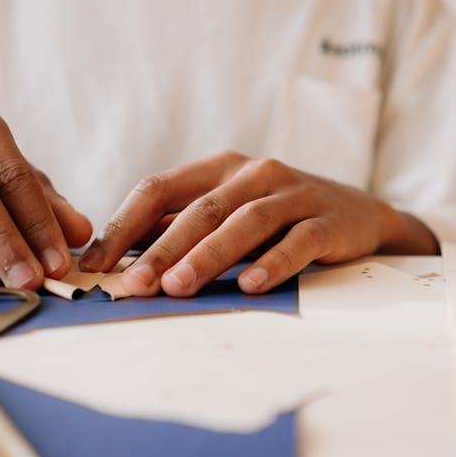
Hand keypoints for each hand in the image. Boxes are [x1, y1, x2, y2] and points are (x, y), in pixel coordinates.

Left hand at [79, 151, 437, 296]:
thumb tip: (118, 254)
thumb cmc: (281, 217)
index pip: (160, 189)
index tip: (96, 263)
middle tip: (134, 284)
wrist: (359, 215)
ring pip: (245, 222)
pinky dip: (273, 263)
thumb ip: (183, 226)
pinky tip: (250, 286)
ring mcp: (293, 194)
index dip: (125, 225)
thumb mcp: (229, 212)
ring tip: (179, 287)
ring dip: (209, 256)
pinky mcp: (327, 220)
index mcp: (219, 169)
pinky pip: (298, 241)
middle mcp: (255, 173)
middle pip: (200, 209)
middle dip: (162, 249)